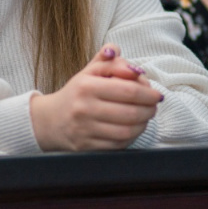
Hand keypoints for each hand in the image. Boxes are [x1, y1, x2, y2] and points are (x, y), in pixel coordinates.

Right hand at [30, 44, 161, 151]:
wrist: (50, 120)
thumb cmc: (77, 93)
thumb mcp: (90, 71)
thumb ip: (111, 61)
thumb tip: (134, 67)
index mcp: (86, 86)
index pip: (128, 90)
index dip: (148, 93)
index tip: (157, 94)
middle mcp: (84, 108)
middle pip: (130, 112)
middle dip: (149, 109)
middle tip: (154, 106)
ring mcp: (85, 130)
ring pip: (126, 131)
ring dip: (143, 124)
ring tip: (146, 117)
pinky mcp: (86, 146)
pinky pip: (117, 145)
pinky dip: (131, 137)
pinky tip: (134, 129)